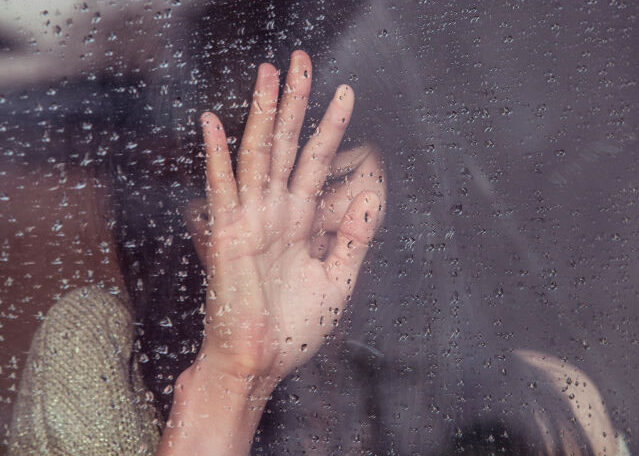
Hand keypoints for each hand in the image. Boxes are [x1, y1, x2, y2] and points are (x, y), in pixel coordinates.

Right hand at [193, 50, 382, 383]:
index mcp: (299, 223)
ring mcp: (249, 221)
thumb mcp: (337, 280)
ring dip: (262, 114)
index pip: (315, 163)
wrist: (260, 365)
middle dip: (295, 103)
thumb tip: (371, 192)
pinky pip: (222, 190)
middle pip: (285, 146)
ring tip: (270, 73)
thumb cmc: (292, 330)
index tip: (344, 94)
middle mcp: (274, 214)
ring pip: (258, 156)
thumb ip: (354, 237)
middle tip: (301, 61)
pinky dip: (217, 156)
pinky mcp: (227, 237)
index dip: (330, 128)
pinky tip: (214, 123)